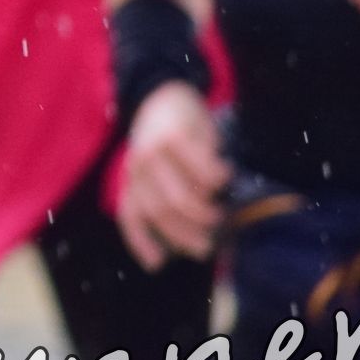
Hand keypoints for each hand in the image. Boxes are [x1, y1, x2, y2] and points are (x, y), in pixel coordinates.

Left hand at [114, 78, 226, 267]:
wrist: (165, 93)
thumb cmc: (169, 141)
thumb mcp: (162, 170)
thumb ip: (169, 197)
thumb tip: (193, 236)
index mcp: (133, 180)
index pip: (132, 216)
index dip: (142, 243)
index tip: (158, 265)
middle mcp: (137, 168)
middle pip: (162, 213)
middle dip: (187, 236)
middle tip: (209, 244)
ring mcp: (154, 152)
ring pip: (181, 197)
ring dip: (204, 213)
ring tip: (220, 214)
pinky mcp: (175, 137)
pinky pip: (201, 169)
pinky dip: (217, 179)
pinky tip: (227, 178)